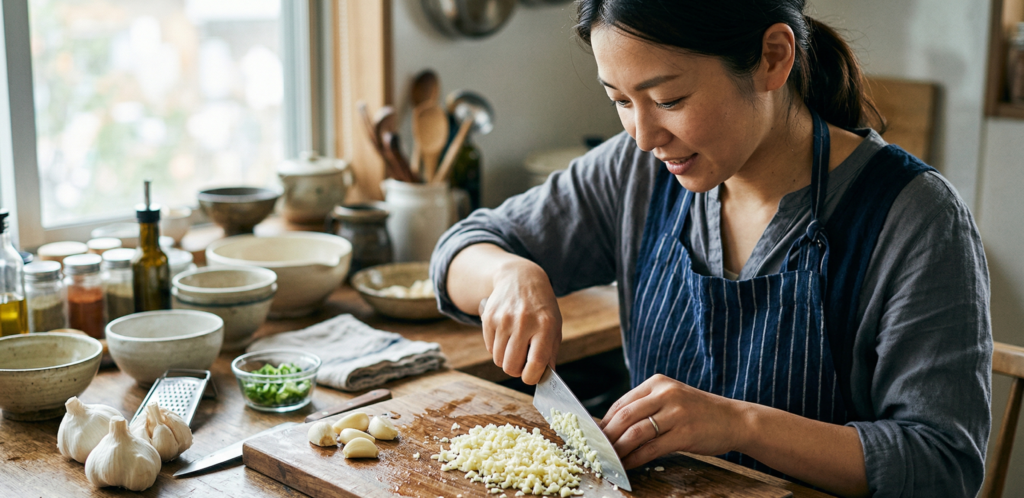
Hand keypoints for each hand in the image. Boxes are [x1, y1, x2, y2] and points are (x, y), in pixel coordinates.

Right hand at [479, 260, 561, 384]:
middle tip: (521, 364)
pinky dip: (497, 349)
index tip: (531, 376)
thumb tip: (544, 377)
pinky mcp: (489, 318)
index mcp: (545, 326)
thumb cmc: (541, 308)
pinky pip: (490, 348)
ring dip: (506, 359)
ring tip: (514, 348)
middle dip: (516, 370)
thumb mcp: (554, 326)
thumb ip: (550, 352)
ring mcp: (504, 319)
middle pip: (511, 366)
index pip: (535, 363)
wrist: (521, 278)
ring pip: (498, 360)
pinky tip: (506, 336)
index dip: (531, 377)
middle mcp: (524, 322)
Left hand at [599, 374, 747, 468]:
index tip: (594, 437)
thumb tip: (612, 426)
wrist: (734, 419)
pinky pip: (651, 449)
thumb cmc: (699, 412)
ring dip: (618, 450)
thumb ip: (646, 407)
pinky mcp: (684, 434)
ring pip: (635, 433)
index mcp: (657, 383)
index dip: (604, 422)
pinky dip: (635, 459)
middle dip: (606, 437)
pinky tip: (628, 465)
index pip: (621, 403)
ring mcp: (675, 413)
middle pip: (624, 416)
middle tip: (595, 451)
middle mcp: (665, 394)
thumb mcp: (671, 399)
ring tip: (608, 460)